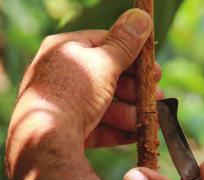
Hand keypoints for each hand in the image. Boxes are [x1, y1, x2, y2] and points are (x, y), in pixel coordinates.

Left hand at [9, 8, 161, 157]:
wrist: (45, 139)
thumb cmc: (73, 93)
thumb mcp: (105, 63)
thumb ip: (125, 43)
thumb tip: (140, 16)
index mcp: (64, 48)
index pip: (104, 43)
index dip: (133, 55)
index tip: (155, 69)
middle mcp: (59, 73)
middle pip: (106, 76)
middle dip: (136, 89)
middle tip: (157, 95)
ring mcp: (61, 103)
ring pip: (103, 104)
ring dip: (130, 111)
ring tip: (150, 119)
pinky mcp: (64, 129)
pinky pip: (95, 126)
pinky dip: (117, 131)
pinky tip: (136, 134)